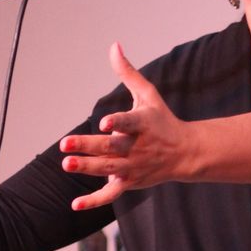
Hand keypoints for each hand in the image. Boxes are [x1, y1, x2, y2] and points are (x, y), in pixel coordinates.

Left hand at [59, 42, 194, 208]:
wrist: (186, 153)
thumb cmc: (162, 120)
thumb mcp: (147, 94)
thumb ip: (127, 73)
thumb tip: (113, 46)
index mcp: (143, 124)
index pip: (129, 122)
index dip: (118, 122)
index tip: (105, 122)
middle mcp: (138, 147)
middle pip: (111, 148)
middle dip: (88, 146)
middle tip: (65, 145)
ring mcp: (134, 167)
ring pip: (108, 169)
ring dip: (87, 168)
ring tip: (66, 164)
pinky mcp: (130, 182)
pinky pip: (111, 194)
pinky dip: (94, 201)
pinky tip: (75, 204)